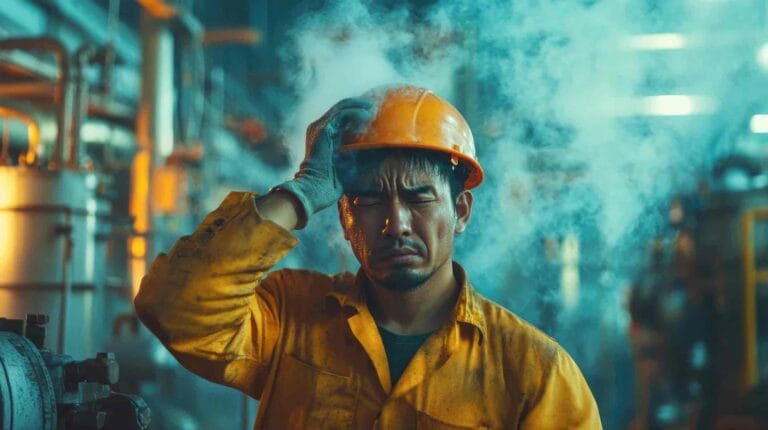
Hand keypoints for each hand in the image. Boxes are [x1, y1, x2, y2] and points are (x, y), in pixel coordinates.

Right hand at [275, 97, 374, 227]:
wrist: (315, 189)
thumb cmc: (331, 182)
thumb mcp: (348, 163)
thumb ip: (358, 153)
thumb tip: (378, 149)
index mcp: (323, 135)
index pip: (341, 115)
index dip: (357, 111)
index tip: (373, 113)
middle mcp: (318, 127)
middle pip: (341, 107)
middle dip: (360, 104)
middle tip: (377, 106)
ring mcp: (319, 127)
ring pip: (342, 106)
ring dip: (360, 105)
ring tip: (374, 108)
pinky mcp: (324, 129)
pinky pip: (343, 113)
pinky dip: (356, 112)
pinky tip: (368, 115)